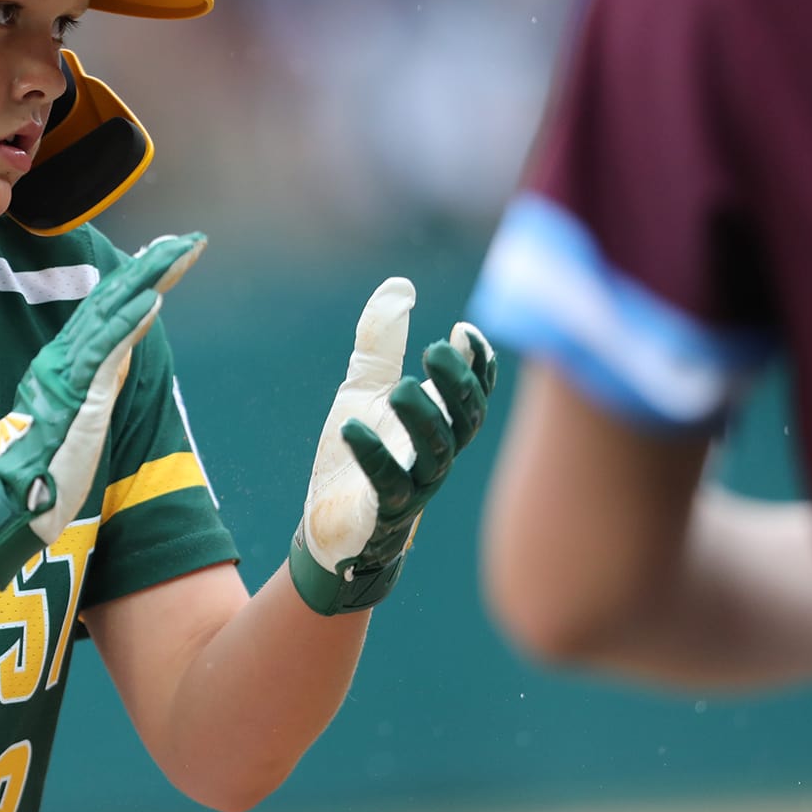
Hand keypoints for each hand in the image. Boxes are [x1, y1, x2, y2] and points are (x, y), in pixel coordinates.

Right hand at [0, 233, 205, 586]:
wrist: (7, 501)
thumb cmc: (39, 470)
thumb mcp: (73, 418)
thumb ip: (94, 385)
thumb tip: (121, 358)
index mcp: (61, 363)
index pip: (104, 310)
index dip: (135, 279)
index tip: (163, 254)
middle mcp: (61, 357)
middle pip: (111, 300)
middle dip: (151, 266)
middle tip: (187, 240)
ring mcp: (67, 372)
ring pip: (111, 312)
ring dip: (149, 280)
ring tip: (179, 252)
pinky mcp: (76, 392)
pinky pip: (106, 348)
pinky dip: (130, 321)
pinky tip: (153, 298)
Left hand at [289, 277, 497, 614]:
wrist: (332, 524)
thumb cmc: (357, 454)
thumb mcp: (364, 389)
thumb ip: (381, 342)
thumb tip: (400, 286)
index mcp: (439, 425)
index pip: (474, 394)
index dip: (479, 365)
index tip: (466, 331)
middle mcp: (438, 455)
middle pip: (465, 420)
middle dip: (456, 384)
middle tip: (436, 349)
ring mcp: (416, 486)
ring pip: (436, 453)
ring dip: (422, 418)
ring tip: (399, 387)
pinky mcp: (385, 511)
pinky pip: (387, 484)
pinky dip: (373, 455)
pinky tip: (352, 427)